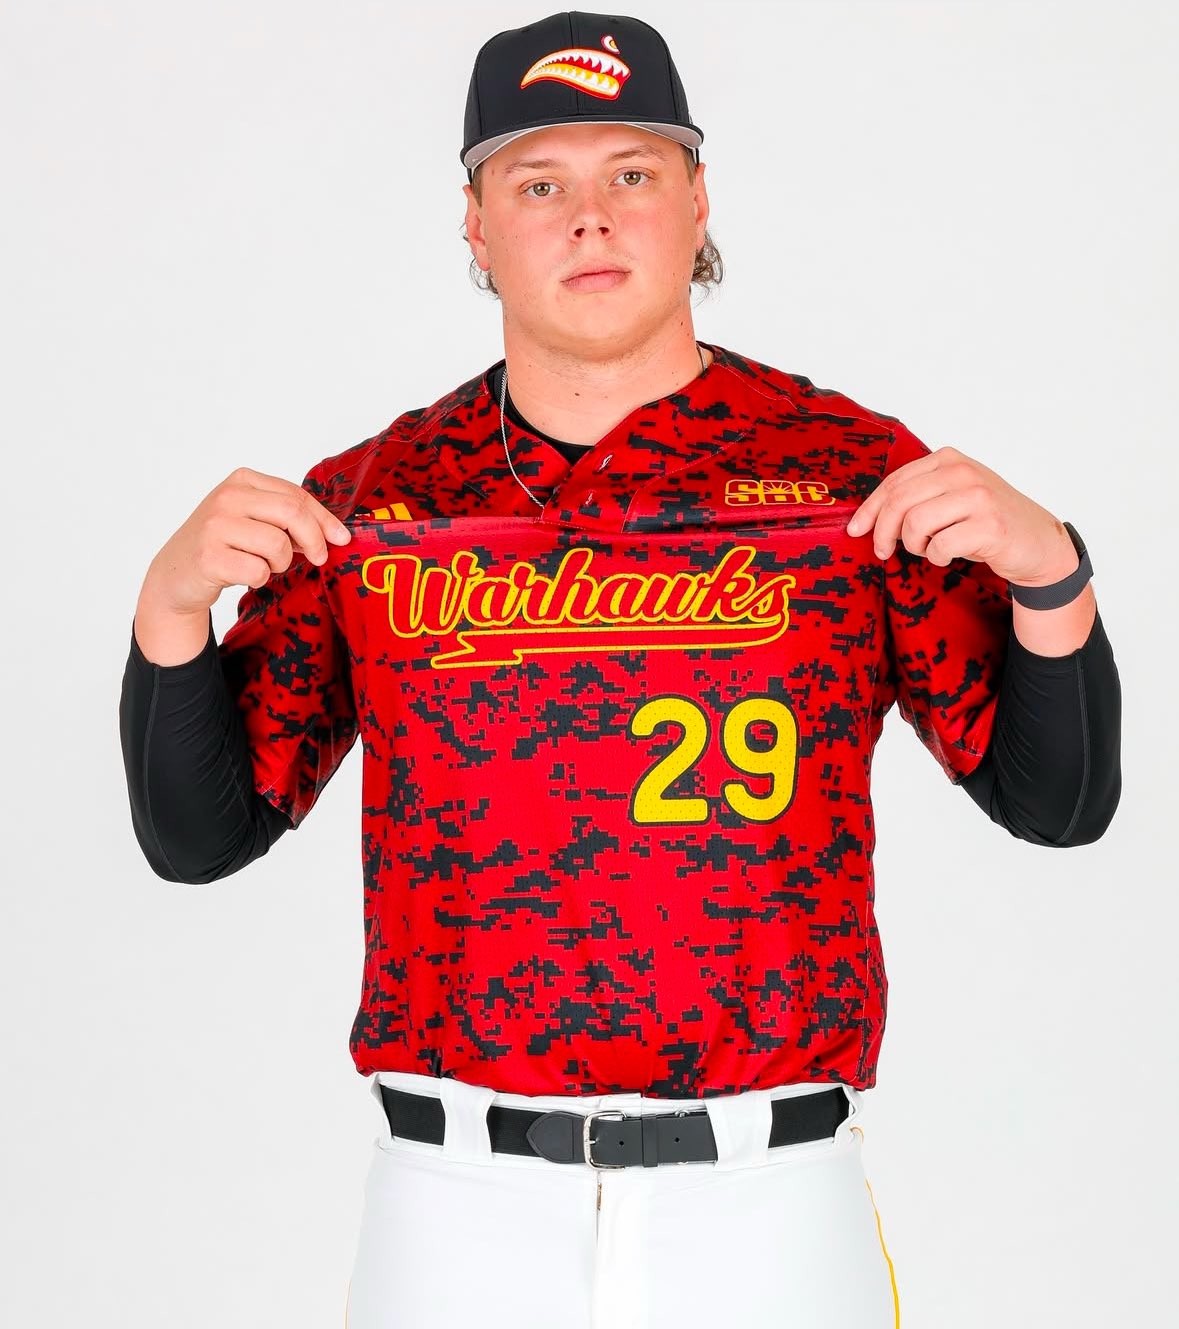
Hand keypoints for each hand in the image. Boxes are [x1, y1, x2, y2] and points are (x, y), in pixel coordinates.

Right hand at [146, 466, 352, 615]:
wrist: (176, 573)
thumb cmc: (223, 544)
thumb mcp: (253, 519)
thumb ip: (288, 518)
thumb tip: (335, 533)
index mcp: (242, 481)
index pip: (296, 495)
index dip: (324, 519)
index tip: (341, 538)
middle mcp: (227, 497)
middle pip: (292, 513)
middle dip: (314, 539)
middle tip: (318, 558)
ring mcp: (215, 526)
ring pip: (278, 544)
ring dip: (280, 563)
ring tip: (262, 564)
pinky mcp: (208, 556)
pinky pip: (258, 570)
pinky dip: (259, 578)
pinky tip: (243, 574)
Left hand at [845, 446, 1077, 584]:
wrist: (1037, 542)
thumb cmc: (986, 522)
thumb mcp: (950, 498)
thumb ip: (916, 496)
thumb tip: (866, 517)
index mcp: (948, 460)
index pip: (894, 482)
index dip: (869, 509)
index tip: (855, 530)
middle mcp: (962, 472)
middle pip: (898, 502)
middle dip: (882, 532)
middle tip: (883, 551)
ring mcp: (978, 497)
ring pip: (915, 524)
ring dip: (914, 545)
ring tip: (929, 549)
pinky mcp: (990, 525)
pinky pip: (940, 546)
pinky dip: (937, 557)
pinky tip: (949, 554)